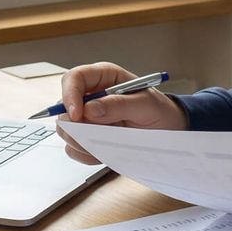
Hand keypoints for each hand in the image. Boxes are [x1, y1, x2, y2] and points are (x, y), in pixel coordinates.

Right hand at [53, 62, 188, 163]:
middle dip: (73, 124)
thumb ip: (120, 105)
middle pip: (63, 106)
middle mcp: (91, 95)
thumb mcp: (147, 105)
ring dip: (80, 141)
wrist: (168, 130)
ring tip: (106, 144)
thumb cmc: (160, 111)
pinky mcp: (89, 136)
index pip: (74, 78)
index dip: (70, 95)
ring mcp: (88, 117)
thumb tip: (90, 109)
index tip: (76, 114)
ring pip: (65, 129)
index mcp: (104, 77)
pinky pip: (74, 147)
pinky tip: (105, 152)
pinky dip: (85, 153)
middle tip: (92, 136)